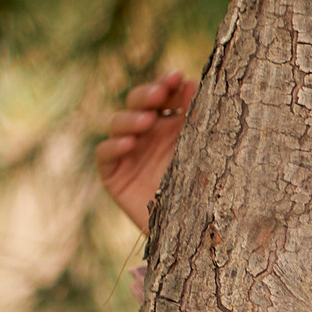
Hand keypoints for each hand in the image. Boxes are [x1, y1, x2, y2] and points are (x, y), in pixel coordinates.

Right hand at [96, 70, 193, 236]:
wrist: (195, 235)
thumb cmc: (206, 191)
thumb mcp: (204, 151)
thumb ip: (197, 118)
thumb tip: (193, 81)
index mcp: (171, 125)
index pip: (162, 95)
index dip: (165, 83)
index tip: (177, 76)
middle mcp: (148, 135)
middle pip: (137, 103)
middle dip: (146, 95)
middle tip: (160, 94)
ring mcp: (128, 153)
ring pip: (118, 123)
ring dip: (131, 118)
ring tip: (148, 121)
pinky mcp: (113, 175)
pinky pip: (104, 154)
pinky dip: (114, 146)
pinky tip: (128, 143)